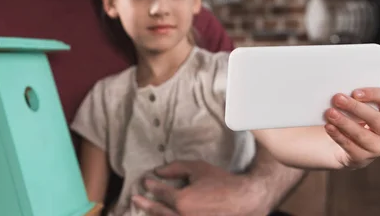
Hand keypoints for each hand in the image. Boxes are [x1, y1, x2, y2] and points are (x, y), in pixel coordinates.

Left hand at [131, 160, 269, 215]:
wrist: (244, 200)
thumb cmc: (221, 182)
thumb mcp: (198, 168)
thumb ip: (176, 168)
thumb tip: (158, 171)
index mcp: (182, 200)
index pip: (161, 193)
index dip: (151, 187)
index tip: (145, 182)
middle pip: (158, 212)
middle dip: (146, 204)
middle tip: (136, 198)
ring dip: (154, 215)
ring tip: (146, 209)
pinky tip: (163, 214)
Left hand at [325, 87, 379, 168]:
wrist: (346, 145)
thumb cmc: (353, 119)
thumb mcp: (357, 108)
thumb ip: (353, 100)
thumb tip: (339, 94)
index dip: (375, 94)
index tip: (355, 92)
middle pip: (376, 119)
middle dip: (356, 108)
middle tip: (337, 98)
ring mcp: (378, 147)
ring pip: (362, 135)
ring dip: (345, 123)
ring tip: (330, 113)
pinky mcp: (363, 158)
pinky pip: (350, 146)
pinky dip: (338, 135)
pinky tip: (329, 126)